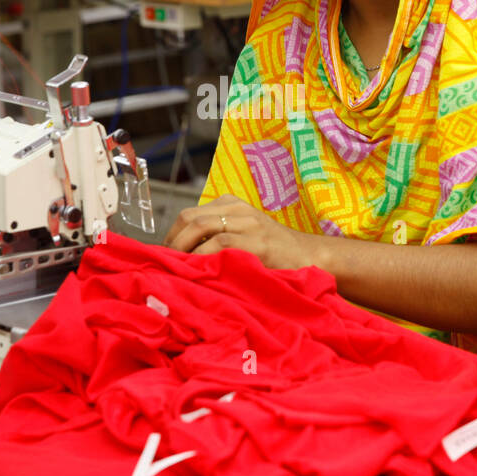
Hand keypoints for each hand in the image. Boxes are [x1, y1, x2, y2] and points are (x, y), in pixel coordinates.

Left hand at [163, 194, 323, 271]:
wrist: (312, 257)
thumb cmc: (273, 253)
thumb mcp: (243, 236)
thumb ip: (217, 238)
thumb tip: (179, 257)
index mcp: (231, 205)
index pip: (188, 214)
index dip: (171, 236)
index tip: (165, 257)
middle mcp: (238, 208)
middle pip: (189, 217)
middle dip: (172, 242)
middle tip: (166, 266)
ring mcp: (249, 223)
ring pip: (200, 226)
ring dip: (182, 249)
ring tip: (177, 269)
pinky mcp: (258, 241)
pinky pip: (220, 243)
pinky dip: (202, 257)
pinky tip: (198, 270)